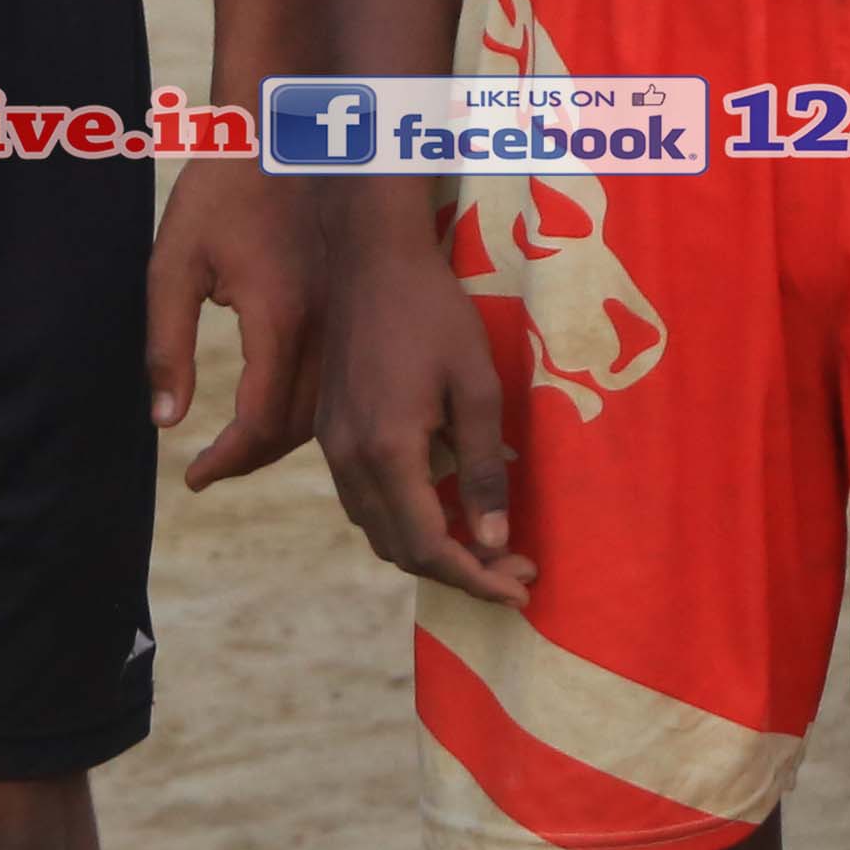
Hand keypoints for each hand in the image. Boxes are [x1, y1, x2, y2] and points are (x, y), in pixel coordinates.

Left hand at [153, 152, 330, 490]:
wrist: (290, 130)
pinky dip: (313, 408)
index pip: (261, 421)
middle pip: (300, 428)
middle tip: (211, 470)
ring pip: (330, 410)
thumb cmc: (221, 190)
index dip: (228, 459)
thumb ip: (166, 343)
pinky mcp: (354, 307)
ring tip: (241, 451)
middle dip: (253, 457)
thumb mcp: (174, 262)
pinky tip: (282, 410)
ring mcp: (347, 319)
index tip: (193, 478)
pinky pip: (341, 379)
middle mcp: (325, 329)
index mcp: (279, 319)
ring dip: (285, 440)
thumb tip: (164, 420)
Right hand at [314, 237, 530, 607]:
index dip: (475, 578)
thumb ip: (483, 469)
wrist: (369, 260)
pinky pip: (364, 501)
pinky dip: (404, 520)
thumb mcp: (477, 388)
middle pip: (399, 549)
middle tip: (515, 569)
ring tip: (487, 547)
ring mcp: (333, 447)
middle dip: (459, 572)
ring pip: (377, 530)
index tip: (520, 589)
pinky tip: (444, 506)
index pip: (427, 546)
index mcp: (387, 451)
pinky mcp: (329, 432)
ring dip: (430, 549)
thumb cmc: (434, 314)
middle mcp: (349, 459)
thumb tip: (491, 540)